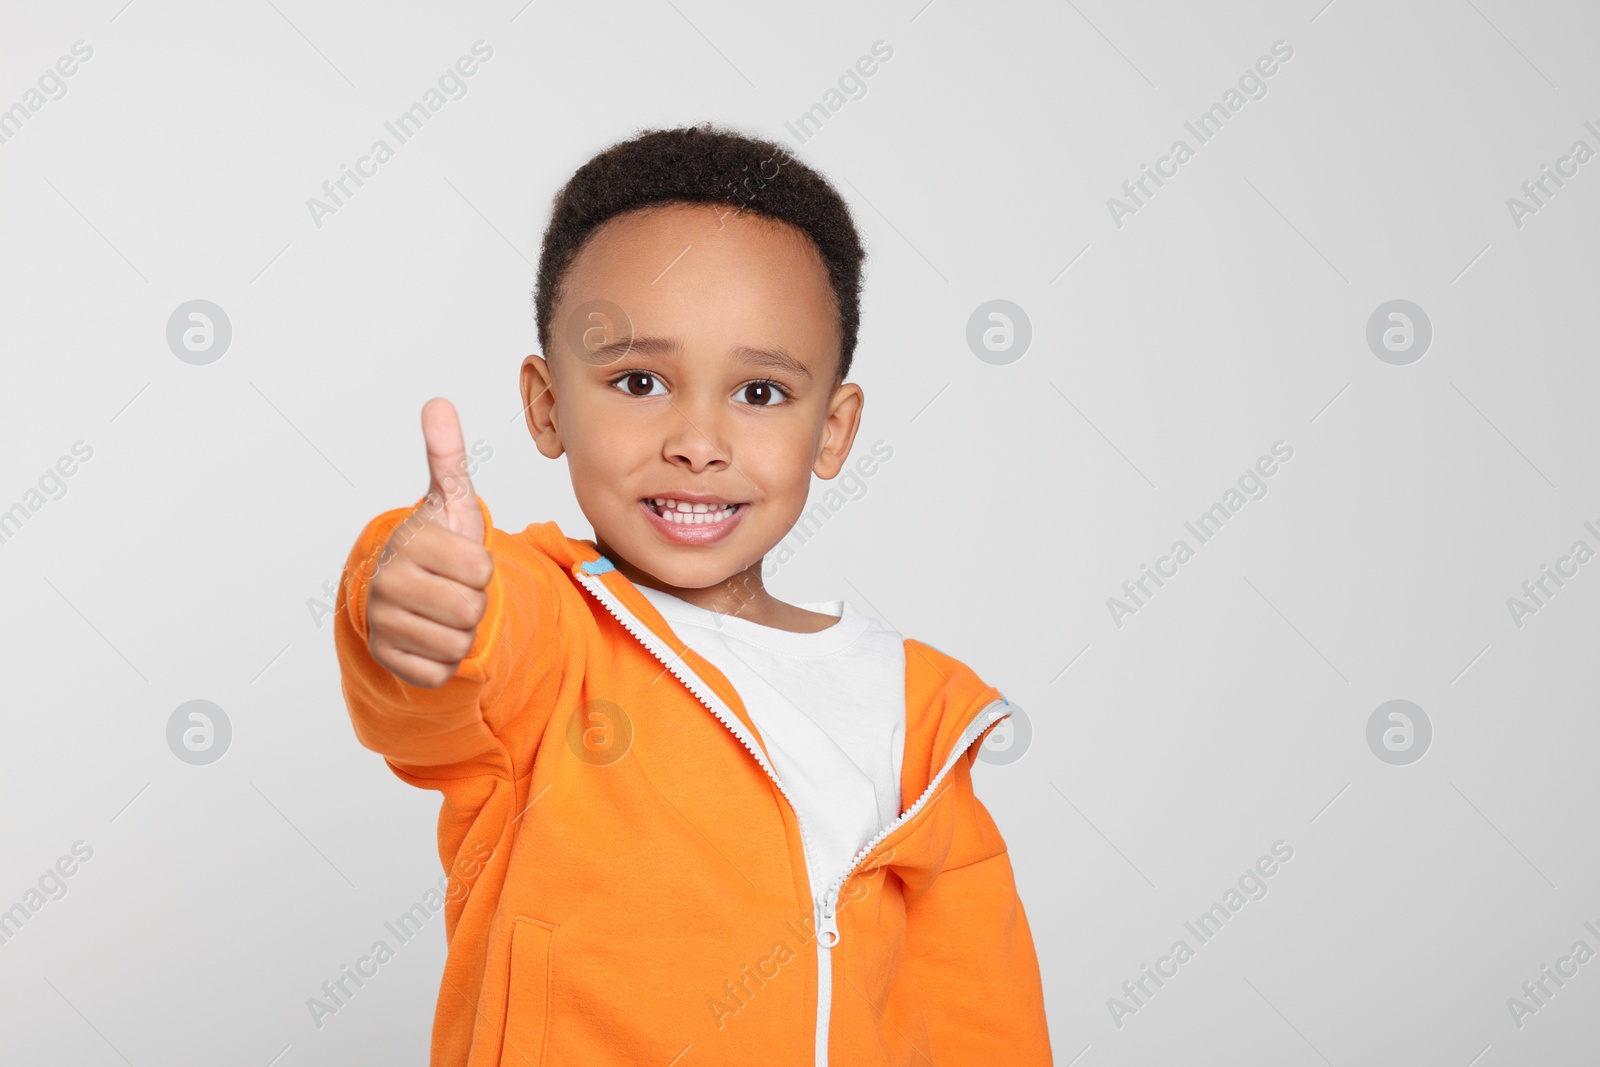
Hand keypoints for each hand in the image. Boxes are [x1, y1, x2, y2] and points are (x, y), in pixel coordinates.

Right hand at [366, 398, 493, 686]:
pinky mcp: (386, 660)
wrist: (404, 589)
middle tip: (452, 587)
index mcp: (409, 544)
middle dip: (473, 602)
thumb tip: (438, 403)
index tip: (459, 559)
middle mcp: (386, 584)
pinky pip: (441, 671)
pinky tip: (428, 636)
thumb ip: (446, 456)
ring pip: (459, 643)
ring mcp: (382, 624)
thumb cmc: (435, 544)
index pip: (481, 571)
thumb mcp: (448, 500)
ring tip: (440, 609)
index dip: (481, 567)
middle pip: (471, 609)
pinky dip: (444, 659)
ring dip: (461, 630)